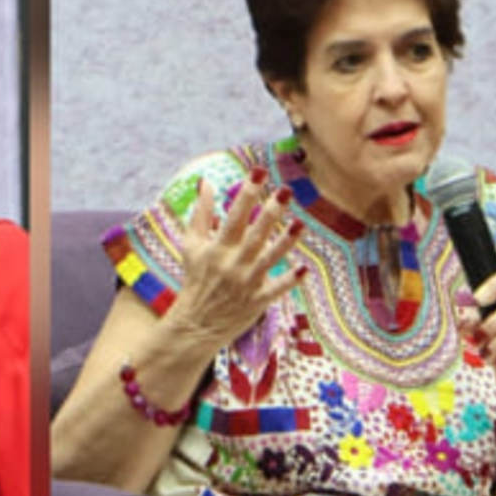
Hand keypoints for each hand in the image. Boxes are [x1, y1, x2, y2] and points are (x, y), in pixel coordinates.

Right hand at [168, 172, 306, 355]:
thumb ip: (200, 213)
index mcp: (217, 248)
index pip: (234, 216)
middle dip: (270, 212)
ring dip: (285, 242)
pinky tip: (304, 269)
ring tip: (300, 224)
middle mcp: (233, 263)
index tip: (259, 171)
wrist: (196, 323)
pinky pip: (276, 289)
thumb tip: (206, 182)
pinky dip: (289, 280)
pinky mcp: (257, 301)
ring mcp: (246, 283)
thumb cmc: (195, 278)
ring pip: (269, 259)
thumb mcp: (191, 245)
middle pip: (255, 234)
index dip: (247, 193)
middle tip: (285, 190)